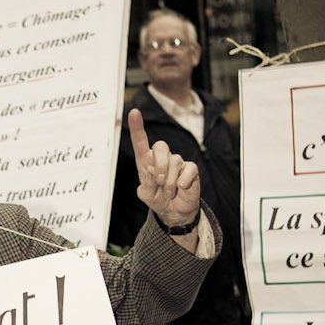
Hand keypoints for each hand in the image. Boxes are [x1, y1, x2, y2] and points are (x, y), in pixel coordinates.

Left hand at [129, 108, 200, 239]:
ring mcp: (177, 162)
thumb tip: (153, 171)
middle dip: (159, 165)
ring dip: (169, 181)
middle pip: (160, 146)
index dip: (137, 127)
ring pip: (174, 161)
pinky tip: (180, 187)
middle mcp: (162, 158)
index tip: (133, 113)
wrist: (174, 211)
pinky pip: (188, 168)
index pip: (140, 142)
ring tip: (169, 192)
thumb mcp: (146, 194)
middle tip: (158, 182)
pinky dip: (183, 180)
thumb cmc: (158, 198)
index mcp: (147, 161)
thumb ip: (146, 183)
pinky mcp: (190, 169)